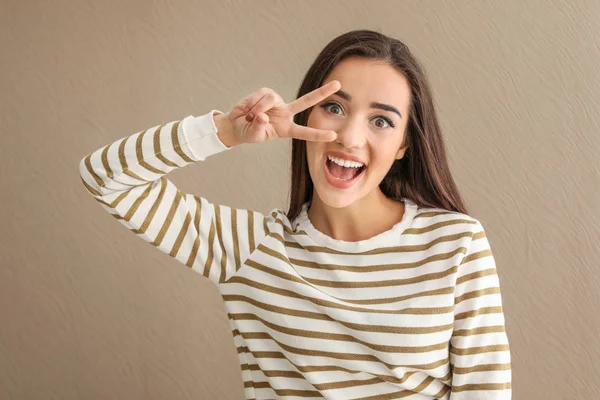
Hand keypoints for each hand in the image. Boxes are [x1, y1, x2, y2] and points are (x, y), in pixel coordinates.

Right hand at [225, 80, 340, 143]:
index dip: (318, 134)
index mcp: (287, 129)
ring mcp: (278, 102)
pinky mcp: (267, 93)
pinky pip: (261, 95)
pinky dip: (252, 102)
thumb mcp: (254, 135)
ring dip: (257, 107)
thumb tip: (263, 115)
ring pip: (271, 99)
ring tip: (249, 116)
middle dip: (322, 92)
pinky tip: (248, 109)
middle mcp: (286, 113)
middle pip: (307, 101)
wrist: (237, 124)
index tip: (333, 135)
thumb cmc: (248, 133)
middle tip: (339, 84)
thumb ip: (259, 126)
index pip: (305, 132)